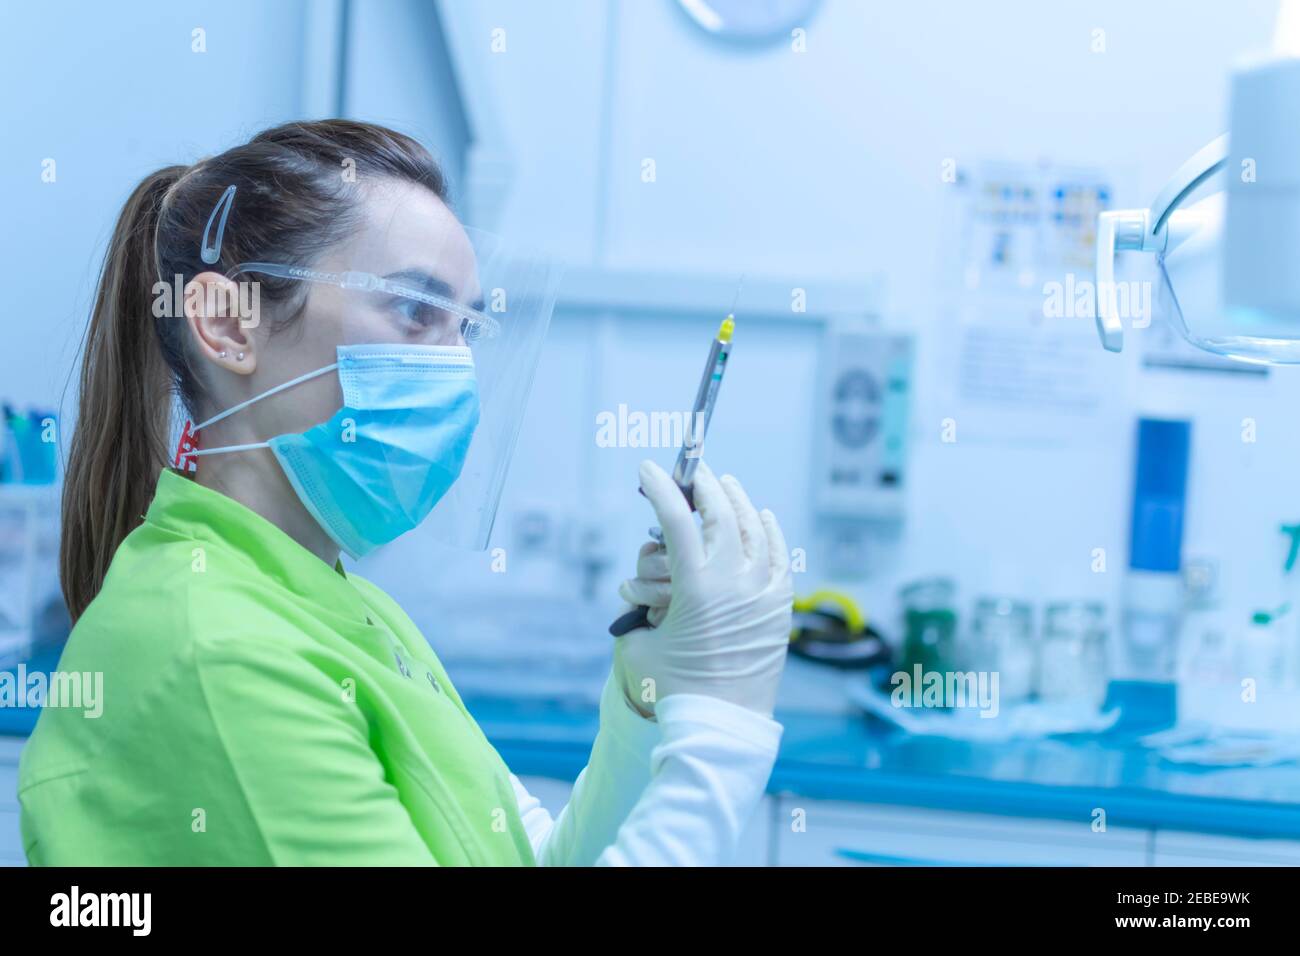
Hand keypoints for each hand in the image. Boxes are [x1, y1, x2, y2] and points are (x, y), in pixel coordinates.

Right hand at [612, 460, 792, 718]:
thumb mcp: (637, 644)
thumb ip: (638, 608)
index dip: (659, 488)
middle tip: (690, 471)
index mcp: (694, 587)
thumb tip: (646, 590)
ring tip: (724, 484)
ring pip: (753, 528)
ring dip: (736, 501)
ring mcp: (763, 591)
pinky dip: (769, 531)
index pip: (675, 520)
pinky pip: (779, 556)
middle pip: (720, 512)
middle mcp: (733, 581)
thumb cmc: (672, 689)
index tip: (647, 469)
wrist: (721, 725)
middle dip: (702, 485)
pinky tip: (761, 516)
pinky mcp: (780, 607)